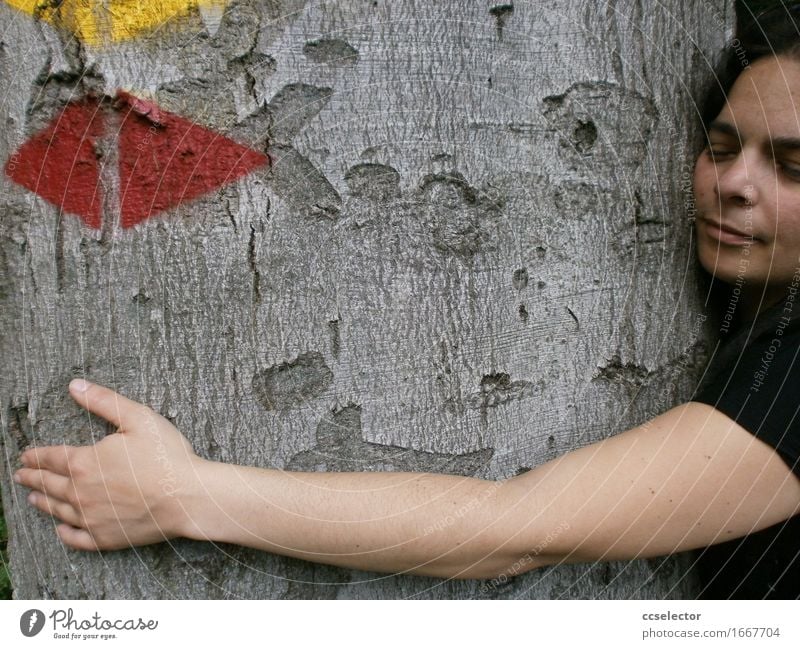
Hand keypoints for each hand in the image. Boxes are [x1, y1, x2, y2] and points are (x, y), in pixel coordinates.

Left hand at [14, 379, 204, 550]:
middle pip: (49, 484)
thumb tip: (75, 386)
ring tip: (33, 499)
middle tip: (20, 475)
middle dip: (32, 478)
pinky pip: (76, 538)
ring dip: (43, 502)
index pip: (51, 457)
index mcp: (85, 462)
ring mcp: (91, 518)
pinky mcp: (105, 538)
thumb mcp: (138, 418)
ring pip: (58, 510)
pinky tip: (60, 529)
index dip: (36, 455)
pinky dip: (64, 533)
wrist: (188, 497)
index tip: (25, 455)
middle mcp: (80, 492)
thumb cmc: (167, 456)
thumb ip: (104, 401)